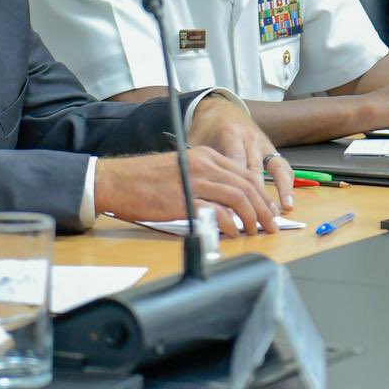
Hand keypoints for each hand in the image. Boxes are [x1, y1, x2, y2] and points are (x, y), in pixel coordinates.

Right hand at [95, 147, 280, 236]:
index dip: (262, 193)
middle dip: (264, 207)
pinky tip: (232, 232)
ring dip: (251, 217)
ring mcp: (194, 181)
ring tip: (255, 231)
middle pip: (247, 185)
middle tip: (271, 224)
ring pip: (237, 197)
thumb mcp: (183, 170)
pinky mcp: (183, 199)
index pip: (245, 173)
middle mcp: (204, 164)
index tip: (269, 209)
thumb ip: (206, 181)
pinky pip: (216, 211)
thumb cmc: (145, 179)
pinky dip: (229, 223)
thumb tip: (228, 203)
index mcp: (205, 156)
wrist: (116, 180)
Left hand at [189, 94, 294, 211]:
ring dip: (278, 193)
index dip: (234, 190)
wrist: (220, 108)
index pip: (235, 166)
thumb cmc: (205, 128)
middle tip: (255, 220)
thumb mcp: (194, 142)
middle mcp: (250, 138)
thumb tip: (195, 196)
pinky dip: (286, 184)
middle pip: (255, 171)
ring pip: (274, 169)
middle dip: (255, 198)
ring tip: (280, 212)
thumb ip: (197, 166)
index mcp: (230, 135)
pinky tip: (288, 201)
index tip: (231, 212)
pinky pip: (282, 166)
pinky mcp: (270, 147)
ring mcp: (262, 142)